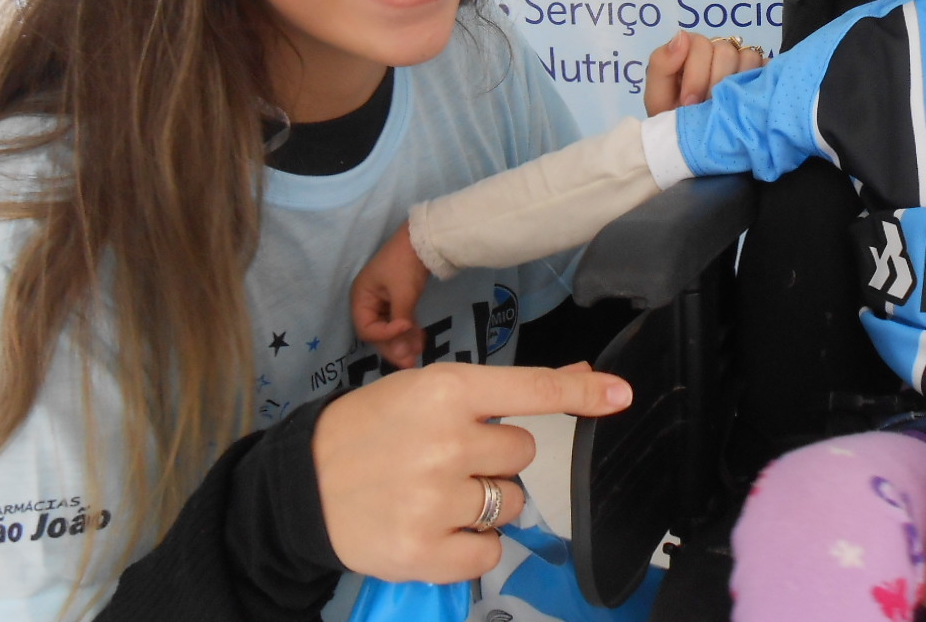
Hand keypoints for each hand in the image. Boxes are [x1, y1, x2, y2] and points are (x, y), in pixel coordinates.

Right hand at [313, 362, 631, 582]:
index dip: (581, 391)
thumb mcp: (429, 389)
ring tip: (438, 493)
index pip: (531, 389)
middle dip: (496, 458)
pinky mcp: (424, 551)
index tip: (620, 395)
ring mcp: (436, 500)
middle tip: (449, 458)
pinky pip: (489, 552)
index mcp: (448, 392)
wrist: (305, 481)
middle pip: (523, 453)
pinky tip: (437, 528)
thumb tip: (583, 374)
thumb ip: (504, 390)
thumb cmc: (373, 428)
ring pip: (511, 504)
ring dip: (487, 503)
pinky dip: (473, 546)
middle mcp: (447, 442)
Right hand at [351, 221, 429, 368]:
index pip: (367, 329)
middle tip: (410, 363)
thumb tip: (402, 345)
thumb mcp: (403, 293)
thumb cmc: (405, 264)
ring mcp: (383, 301)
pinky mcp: (398, 300)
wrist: (423, 239)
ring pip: (390, 329)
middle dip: (394, 348)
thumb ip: (400, 319)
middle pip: (378, 333)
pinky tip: (421, 341)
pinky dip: (409, 331)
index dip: (385, 335)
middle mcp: (368, 302)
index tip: (405, 329)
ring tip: (417, 356)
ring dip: (403, 342)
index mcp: (361, 298)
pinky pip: (400, 321)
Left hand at [643, 30, 766, 114]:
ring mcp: (741, 62)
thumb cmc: (674, 121)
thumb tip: (682, 36)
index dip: (696, 74)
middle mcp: (716, 52)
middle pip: (725, 50)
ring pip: (748, 57)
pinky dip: (757, 84)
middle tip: (707, 109)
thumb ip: (661, 64)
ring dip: (736, 86)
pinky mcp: (760, 74)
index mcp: (690, 52)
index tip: (689, 103)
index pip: (700, 44)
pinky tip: (745, 104)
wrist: (695, 148)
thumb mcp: (658, 98)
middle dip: (715, 83)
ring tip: (726, 109)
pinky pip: (766, 68)